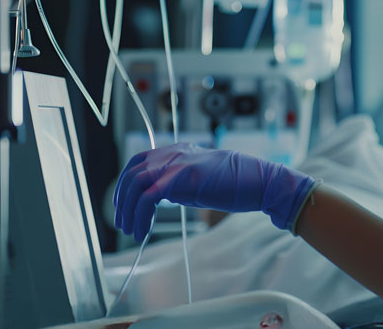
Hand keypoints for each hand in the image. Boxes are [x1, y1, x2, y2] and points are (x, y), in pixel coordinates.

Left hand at [113, 143, 317, 240]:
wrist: (259, 181)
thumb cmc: (235, 183)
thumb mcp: (199, 179)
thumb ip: (178, 182)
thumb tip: (159, 195)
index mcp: (176, 151)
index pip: (138, 162)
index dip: (125, 184)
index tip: (124, 206)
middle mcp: (172, 153)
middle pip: (132, 172)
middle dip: (123, 201)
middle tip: (124, 223)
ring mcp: (177, 163)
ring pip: (136, 184)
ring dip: (129, 210)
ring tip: (132, 230)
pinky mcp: (182, 177)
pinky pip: (149, 196)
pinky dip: (141, 215)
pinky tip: (143, 229)